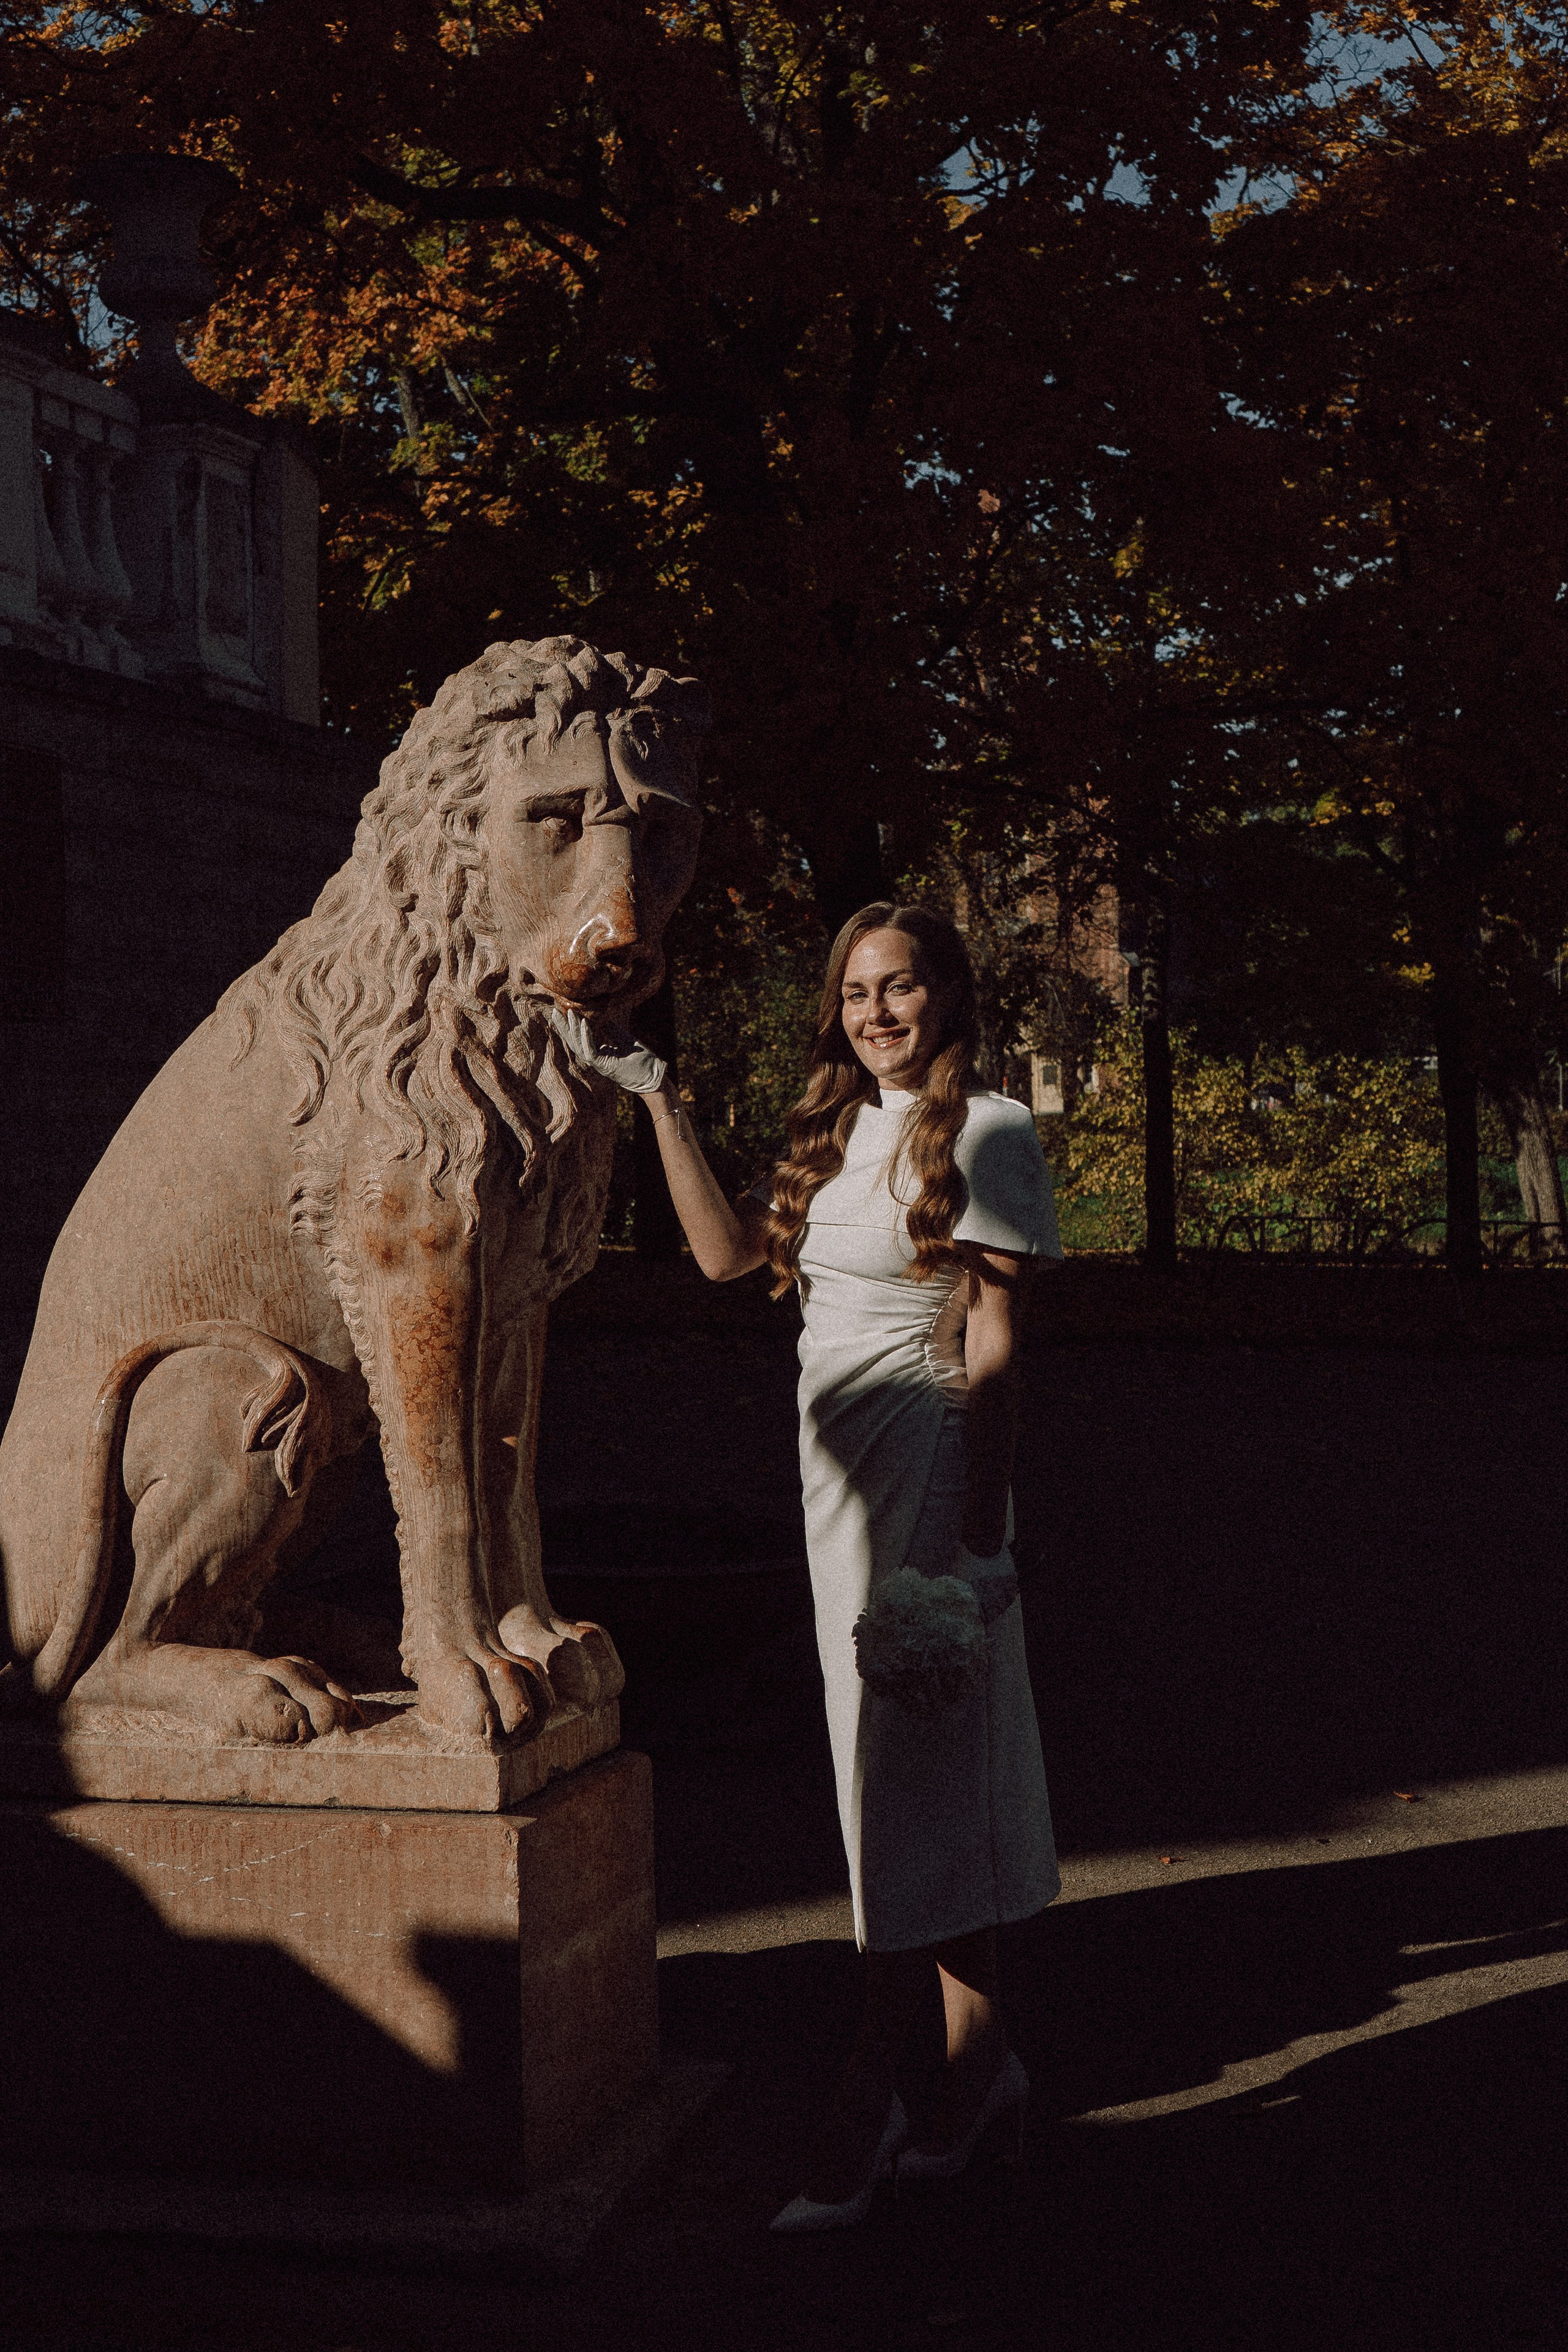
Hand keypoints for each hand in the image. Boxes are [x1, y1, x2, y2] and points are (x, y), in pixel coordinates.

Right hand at [550, 1005, 668, 1095]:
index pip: (581, 1039)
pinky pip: (590, 1051)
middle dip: (564, 1027)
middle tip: (554, 1012)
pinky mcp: (604, 1066)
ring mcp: (599, 1063)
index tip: (567, 1010)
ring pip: (579, 1046)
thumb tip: (600, 1016)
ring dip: (572, 1030)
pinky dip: (586, 1037)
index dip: (573, 1026)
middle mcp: (596, 1059)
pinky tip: (583, 1024)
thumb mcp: (624, 1039)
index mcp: (599, 1053)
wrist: (653, 1076)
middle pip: (574, 1042)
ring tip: (567, 1014)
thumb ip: (611, 1029)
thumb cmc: (642, 1060)